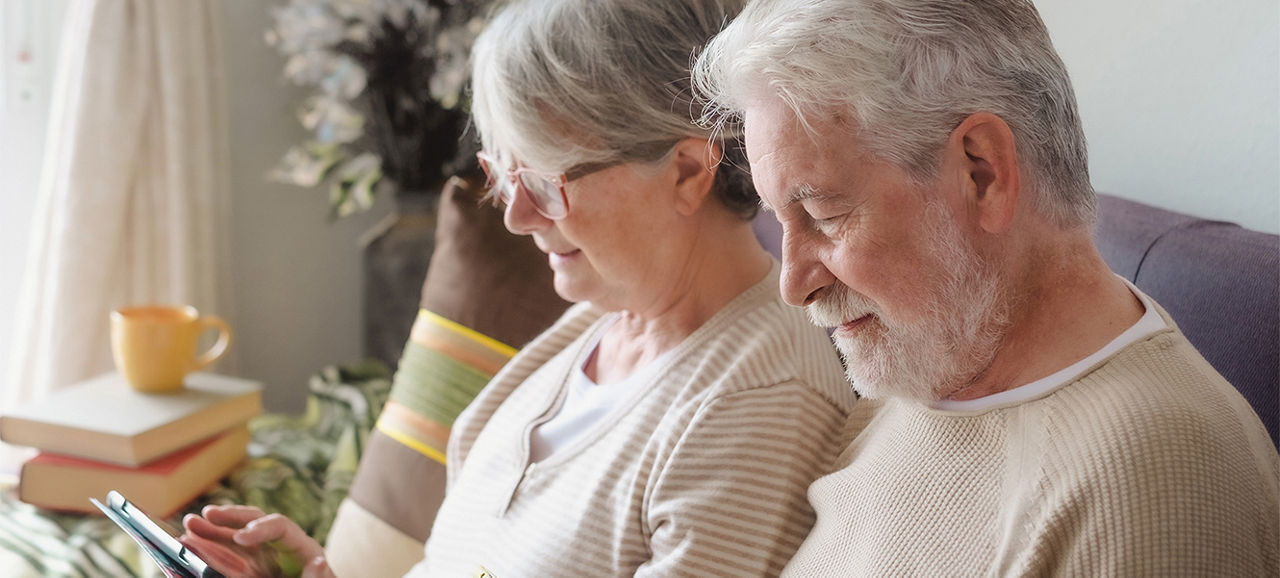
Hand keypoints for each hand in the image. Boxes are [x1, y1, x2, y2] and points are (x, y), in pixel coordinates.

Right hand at [179, 505, 333, 577]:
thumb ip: (316, 576)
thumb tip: (319, 561)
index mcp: (300, 547)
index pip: (280, 526)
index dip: (259, 528)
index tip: (240, 538)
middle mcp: (278, 547)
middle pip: (251, 524)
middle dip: (227, 519)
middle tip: (204, 515)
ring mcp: (261, 559)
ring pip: (232, 541)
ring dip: (210, 533)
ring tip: (188, 527)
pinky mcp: (249, 571)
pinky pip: (227, 563)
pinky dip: (209, 555)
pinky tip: (191, 547)